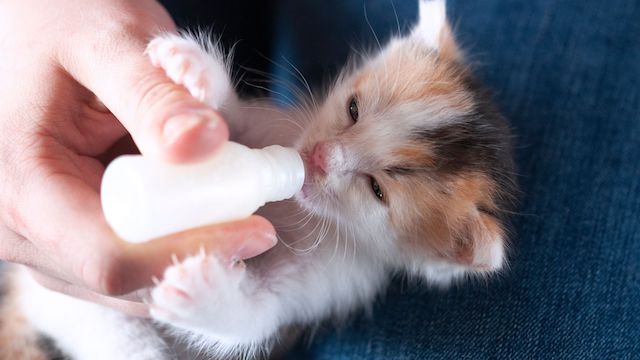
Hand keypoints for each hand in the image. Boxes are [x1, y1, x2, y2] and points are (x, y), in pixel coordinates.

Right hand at [0, 0, 275, 316]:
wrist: (34, 25)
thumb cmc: (60, 22)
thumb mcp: (106, 43)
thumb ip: (152, 95)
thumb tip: (204, 144)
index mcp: (22, 188)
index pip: (113, 258)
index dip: (193, 250)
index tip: (260, 228)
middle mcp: (21, 230)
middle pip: (127, 275)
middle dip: (198, 249)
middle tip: (255, 210)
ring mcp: (44, 239)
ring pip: (132, 278)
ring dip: (190, 246)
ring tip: (228, 196)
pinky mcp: (67, 234)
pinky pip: (129, 259)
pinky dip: (173, 239)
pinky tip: (200, 202)